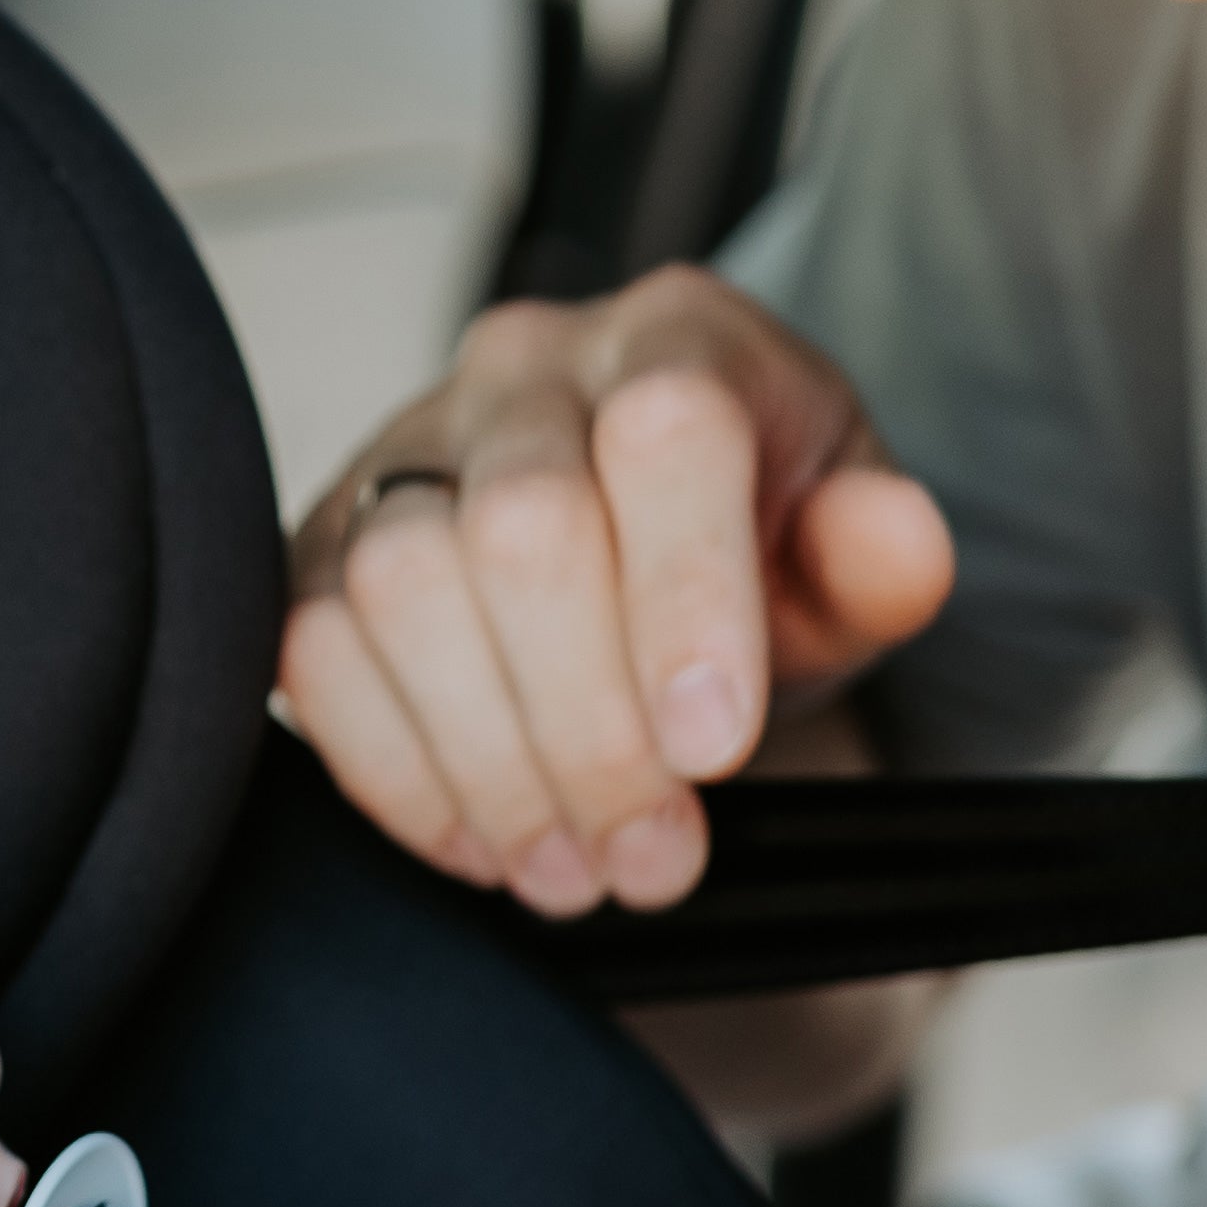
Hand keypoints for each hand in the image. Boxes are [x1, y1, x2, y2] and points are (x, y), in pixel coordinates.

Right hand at [283, 266, 954, 913]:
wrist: (639, 552)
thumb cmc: (752, 554)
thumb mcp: (846, 561)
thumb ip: (881, 558)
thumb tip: (896, 543)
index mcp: (676, 336)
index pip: (665, 432)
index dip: (686, 597)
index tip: (714, 749)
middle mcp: (523, 368)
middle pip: (522, 526)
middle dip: (588, 726)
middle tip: (652, 860)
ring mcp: (403, 448)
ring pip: (398, 589)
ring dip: (488, 761)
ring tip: (572, 871)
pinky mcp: (316, 542)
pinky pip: (310, 649)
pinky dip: (393, 769)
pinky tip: (481, 840)